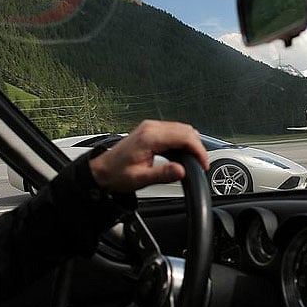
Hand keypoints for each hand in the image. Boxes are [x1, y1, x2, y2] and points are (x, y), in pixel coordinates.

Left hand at [87, 120, 208, 192]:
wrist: (103, 170)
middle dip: (197, 147)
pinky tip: (183, 154)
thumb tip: (181, 171)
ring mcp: (151, 127)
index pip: (184, 137)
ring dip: (191, 143)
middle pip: (186, 130)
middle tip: (200, 164)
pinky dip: (183, 141)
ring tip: (193, 161)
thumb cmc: (117, 174)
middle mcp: (151, 128)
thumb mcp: (141, 179)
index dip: (198, 150)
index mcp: (150, 137)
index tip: (203, 164)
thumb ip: (162, 174)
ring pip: (182, 129)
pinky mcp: (152, 130)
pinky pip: (174, 131)